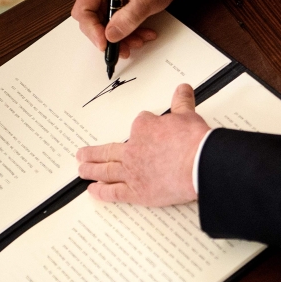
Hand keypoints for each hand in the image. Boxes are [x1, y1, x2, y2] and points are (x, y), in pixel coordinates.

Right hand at [71, 0, 191, 56]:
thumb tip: (111, 36)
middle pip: (91, 21)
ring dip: (121, 37)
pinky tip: (141, 33)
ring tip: (139, 39)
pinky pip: (113, 23)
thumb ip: (128, 18)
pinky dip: (127, 31)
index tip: (105, 44)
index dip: (92, 30)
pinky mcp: (113, 3)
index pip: (83, 11)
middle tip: (125, 48)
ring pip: (103, 26)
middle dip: (109, 37)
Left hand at [77, 85, 209, 205]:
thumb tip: (183, 89)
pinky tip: (93, 191)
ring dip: (92, 169)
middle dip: (94, 152)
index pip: (139, 125)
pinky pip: (114, 192)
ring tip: (82, 169)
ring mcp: (132, 172)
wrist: (198, 164)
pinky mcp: (136, 192)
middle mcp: (133, 150)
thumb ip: (182, 102)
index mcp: (144, 128)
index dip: (143, 128)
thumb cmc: (193, 141)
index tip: (146, 130)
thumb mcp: (187, 115)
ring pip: (106, 170)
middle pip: (109, 150)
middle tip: (82, 154)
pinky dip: (102, 191)